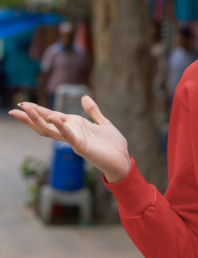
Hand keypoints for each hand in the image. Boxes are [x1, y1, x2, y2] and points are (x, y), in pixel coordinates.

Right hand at [9, 96, 131, 184]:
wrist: (122, 160)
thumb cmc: (113, 144)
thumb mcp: (103, 123)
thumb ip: (93, 111)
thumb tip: (84, 96)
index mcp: (74, 126)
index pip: (51, 116)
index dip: (38, 110)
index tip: (22, 104)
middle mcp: (71, 133)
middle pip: (45, 124)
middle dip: (30, 117)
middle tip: (14, 109)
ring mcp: (74, 140)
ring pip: (51, 130)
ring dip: (38, 120)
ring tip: (26, 110)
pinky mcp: (81, 147)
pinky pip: (68, 136)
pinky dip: (60, 126)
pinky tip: (52, 117)